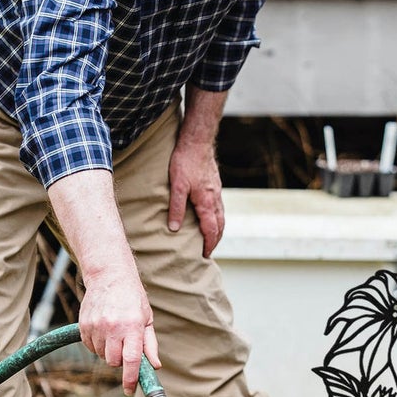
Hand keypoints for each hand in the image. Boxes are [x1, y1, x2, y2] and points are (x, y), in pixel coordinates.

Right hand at [46, 168, 158, 394]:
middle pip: (114, 361)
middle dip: (120, 361)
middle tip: (125, 346)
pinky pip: (90, 347)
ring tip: (115, 333)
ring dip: (109, 351)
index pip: (130, 361)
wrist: (109, 276)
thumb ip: (150, 345)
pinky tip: (103, 330)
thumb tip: (155, 366)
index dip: (130, 379)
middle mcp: (113, 327)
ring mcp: (96, 326)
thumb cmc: (132, 298)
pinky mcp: (83, 325)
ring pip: (101, 355)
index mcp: (132, 327)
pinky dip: (97, 345)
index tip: (129, 390)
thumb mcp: (147, 319)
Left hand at [167, 142, 224, 257]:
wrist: (198, 141)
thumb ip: (176, 208)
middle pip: (220, 225)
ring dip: (218, 229)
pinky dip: (217, 217)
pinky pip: (219, 207)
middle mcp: (215, 199)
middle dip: (216, 240)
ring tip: (211, 238)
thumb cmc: (185, 162)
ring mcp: (217, 192)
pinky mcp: (215, 185)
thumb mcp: (176, 185)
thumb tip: (175, 229)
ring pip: (221, 216)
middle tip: (209, 251)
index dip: (209, 244)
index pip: (211, 230)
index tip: (205, 255)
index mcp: (206, 202)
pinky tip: (211, 216)